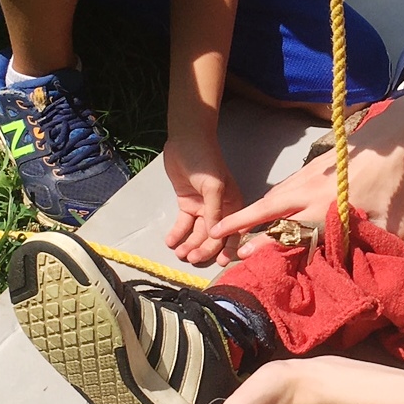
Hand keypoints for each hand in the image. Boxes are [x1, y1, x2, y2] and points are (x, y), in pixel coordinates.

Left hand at [163, 133, 245, 266]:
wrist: (186, 140)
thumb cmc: (205, 160)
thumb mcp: (213, 186)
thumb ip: (214, 211)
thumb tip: (215, 235)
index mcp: (233, 204)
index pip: (233, 231)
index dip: (228, 248)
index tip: (220, 263)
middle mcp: (220, 210)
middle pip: (213, 236)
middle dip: (203, 249)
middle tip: (191, 258)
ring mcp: (202, 208)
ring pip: (198, 233)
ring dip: (189, 244)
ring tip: (179, 253)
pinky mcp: (187, 204)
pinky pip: (183, 224)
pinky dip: (178, 234)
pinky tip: (171, 242)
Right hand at [212, 97, 403, 240]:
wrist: (393, 142)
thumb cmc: (395, 188)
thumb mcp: (392, 226)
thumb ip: (373, 250)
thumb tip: (364, 276)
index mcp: (328, 210)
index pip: (290, 231)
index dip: (266, 244)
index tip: (243, 255)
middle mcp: (311, 192)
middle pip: (267, 208)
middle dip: (240, 221)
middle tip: (214, 233)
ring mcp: (308, 177)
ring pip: (272, 196)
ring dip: (249, 210)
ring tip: (228, 223)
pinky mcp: (310, 167)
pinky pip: (282, 187)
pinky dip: (266, 199)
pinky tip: (261, 208)